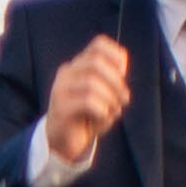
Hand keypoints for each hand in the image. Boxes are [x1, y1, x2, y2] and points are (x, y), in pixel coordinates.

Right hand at [39, 30, 134, 174]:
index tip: (123, 74)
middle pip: (97, 62)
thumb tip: (120, 72)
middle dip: (116, 81)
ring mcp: (61, 88)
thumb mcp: (104, 96)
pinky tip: (103, 118)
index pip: (99, 44)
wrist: (64, 142)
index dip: (117, 55)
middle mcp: (67, 72)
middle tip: (124, 98)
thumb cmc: (88, 117)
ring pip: (92, 83)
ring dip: (111, 98)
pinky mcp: (61, 107)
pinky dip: (103, 110)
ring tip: (114, 111)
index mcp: (78, 65)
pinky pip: (88, 102)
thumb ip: (113, 81)